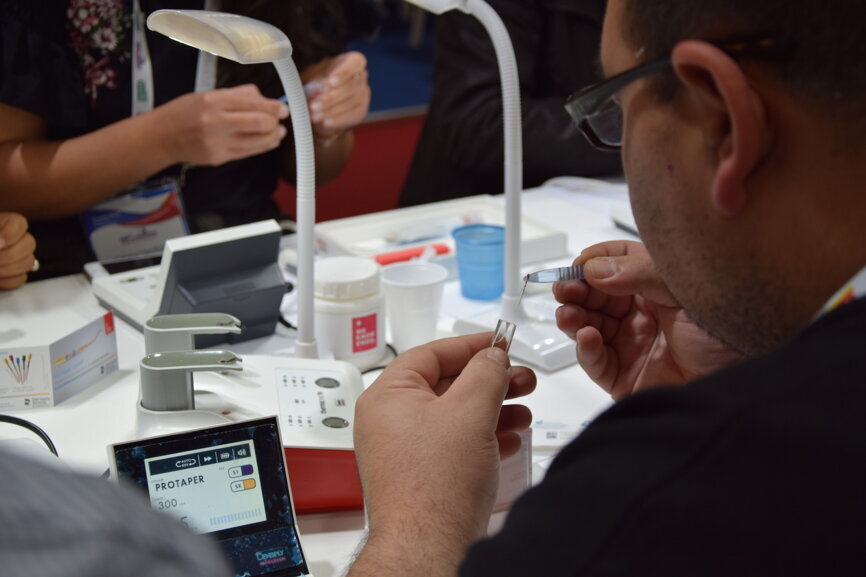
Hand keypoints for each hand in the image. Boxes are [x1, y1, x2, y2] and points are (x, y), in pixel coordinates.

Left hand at [0, 212, 35, 289]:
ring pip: (29, 262)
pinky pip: (21, 279)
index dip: (10, 234)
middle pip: (30, 244)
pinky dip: (8, 281)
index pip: (19, 223)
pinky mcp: (13, 274)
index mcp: (3, 223)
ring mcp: (15, 257)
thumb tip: (1, 243)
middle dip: (10, 255)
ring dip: (9, 268)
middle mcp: (12, 239)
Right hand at [156, 84, 288, 165]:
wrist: (162, 137)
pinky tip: (269, 142)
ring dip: (273, 136)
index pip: (253, 103)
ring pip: (257, 140)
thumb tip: (263, 98)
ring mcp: (218, 142)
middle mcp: (216, 121)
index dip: (273, 107)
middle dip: (275, 122)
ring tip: (278, 132)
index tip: (283, 109)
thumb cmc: (185, 112)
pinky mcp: (219, 157)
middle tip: (280, 120)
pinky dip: (262, 146)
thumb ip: (236, 95)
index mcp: (213, 101)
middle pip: (259, 122)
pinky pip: (248, 152)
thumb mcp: (207, 95)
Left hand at [305, 51, 369, 141]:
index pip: (355, 63)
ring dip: (331, 110)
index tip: (330, 82)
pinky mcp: (361, 109)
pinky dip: (338, 120)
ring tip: (315, 115)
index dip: (342, 73)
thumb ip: (317, 85)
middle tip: (313, 105)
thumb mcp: (316, 79)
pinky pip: (352, 116)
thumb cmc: (320, 83)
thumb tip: (316, 93)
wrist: (324, 100)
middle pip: (351, 86)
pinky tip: (325, 123)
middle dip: (331, 97)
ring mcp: (364, 93)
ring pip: (351, 102)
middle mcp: (362, 76)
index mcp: (353, 61)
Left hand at [354, 333, 534, 564]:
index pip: (430, 355)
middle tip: (520, 379)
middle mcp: (389, 423)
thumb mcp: (470, 412)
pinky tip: (508, 440)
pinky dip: (482, 438)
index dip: (470, 346)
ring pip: (453, 418)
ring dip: (492, 411)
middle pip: (445, 386)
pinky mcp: (420, 477)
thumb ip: (485, 374)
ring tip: (523, 412)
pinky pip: (453, 446)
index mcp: (387, 398)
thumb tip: (492, 356)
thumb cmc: (434, 487)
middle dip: (489, 383)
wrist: (428, 548)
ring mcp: (403, 452)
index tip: (499, 344)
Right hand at [554, 240, 742, 399]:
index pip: (615, 265)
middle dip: (576, 290)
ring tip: (570, 314)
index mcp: (659, 287)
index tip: (578, 265)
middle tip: (564, 289)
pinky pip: (597, 362)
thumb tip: (595, 268)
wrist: (745, 389)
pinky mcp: (627, 378)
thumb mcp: (687, 291)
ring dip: (575, 318)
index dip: (593, 263)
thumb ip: (640, 274)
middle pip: (596, 296)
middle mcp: (644, 314)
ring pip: (590, 327)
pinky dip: (587, 349)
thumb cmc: (731, 336)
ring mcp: (634, 346)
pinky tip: (589, 338)